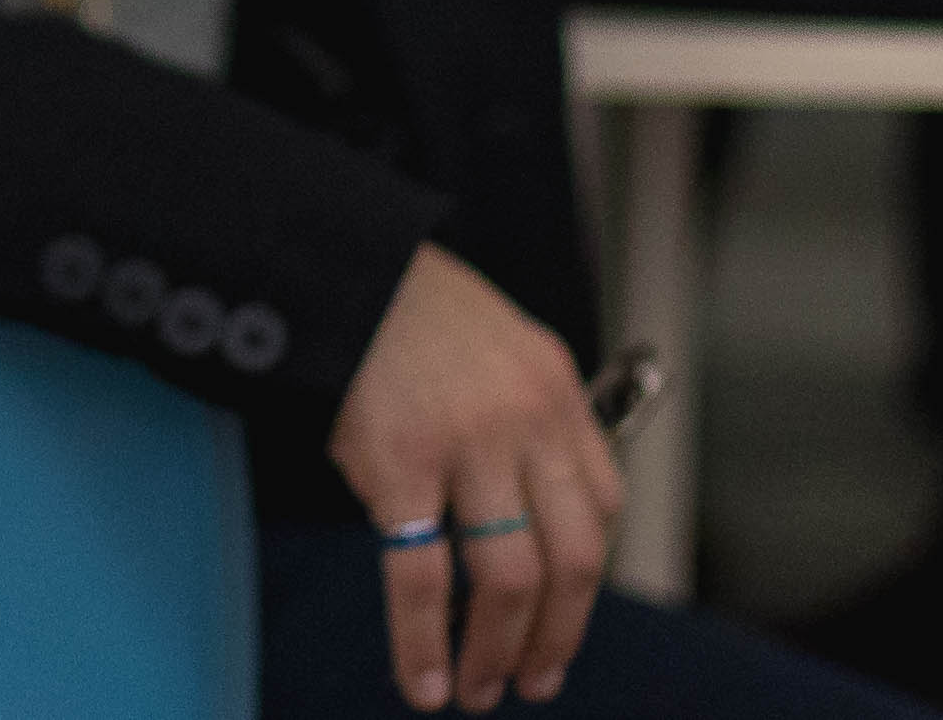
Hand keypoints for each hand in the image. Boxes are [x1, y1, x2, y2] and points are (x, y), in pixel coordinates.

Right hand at [327, 246, 614, 708]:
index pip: (602, 510)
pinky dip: (423, 643)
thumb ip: (525, 423)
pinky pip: (421, 576)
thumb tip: (526, 515)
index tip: (561, 622)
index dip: (585, 582)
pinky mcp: (402, 464)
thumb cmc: (410, 313)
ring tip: (478, 692)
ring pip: (509, 579)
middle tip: (532, 683)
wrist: (340, 266)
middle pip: (573, 561)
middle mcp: (528, 422)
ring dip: (497, 651)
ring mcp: (469, 444)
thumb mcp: (500, 351)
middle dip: (555, 637)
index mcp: (557, 395)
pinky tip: (424, 682)